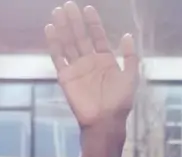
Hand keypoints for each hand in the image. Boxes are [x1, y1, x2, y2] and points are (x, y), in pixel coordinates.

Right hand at [44, 2, 138, 130]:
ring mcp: (76, 67)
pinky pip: (58, 56)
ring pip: (68, 43)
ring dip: (63, 27)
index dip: (93, 23)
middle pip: (80, 36)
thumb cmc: (120, 101)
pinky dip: (54, 43)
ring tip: (58, 11)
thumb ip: (130, 57)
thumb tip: (127, 35)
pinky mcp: (65, 75)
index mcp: (106, 60)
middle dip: (75, 21)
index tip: (88, 8)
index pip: (97, 36)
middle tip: (68, 4)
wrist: (105, 120)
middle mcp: (90, 61)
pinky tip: (51, 28)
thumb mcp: (131, 77)